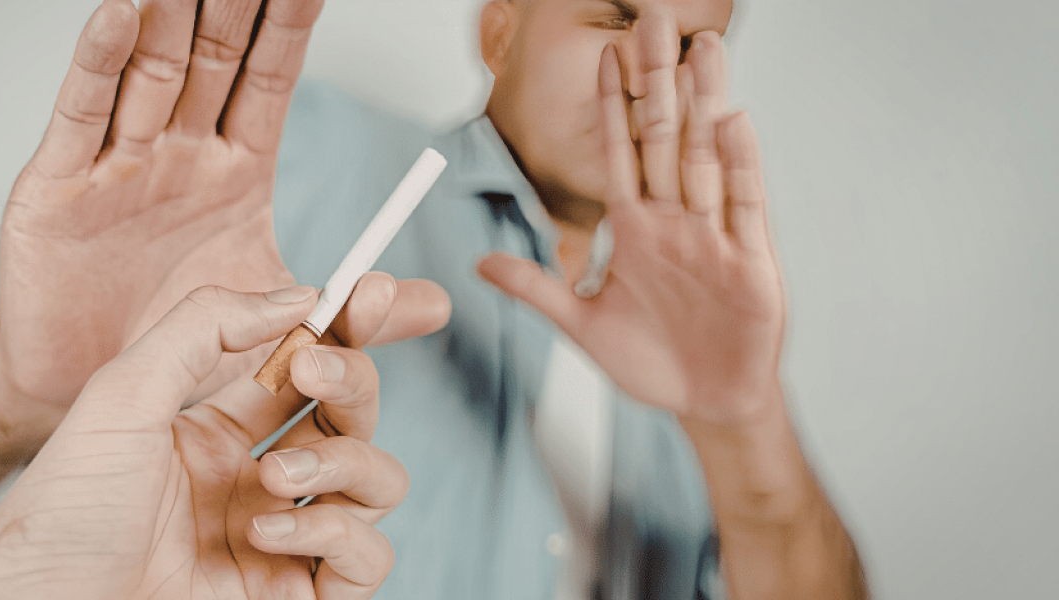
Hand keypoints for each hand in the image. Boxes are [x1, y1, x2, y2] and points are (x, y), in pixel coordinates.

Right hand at [0, 0, 323, 410]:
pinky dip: (99, 62)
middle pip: (212, 59)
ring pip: (149, 72)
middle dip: (236, 6)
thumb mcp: (281, 332)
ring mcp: (117, 164)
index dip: (290, 26)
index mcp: (234, 172)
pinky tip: (121, 13)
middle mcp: (178, 154)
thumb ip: (357, 316)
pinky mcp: (57, 188)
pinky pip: (82, 115)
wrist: (95, 395)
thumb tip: (437, 305)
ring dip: (171, 15)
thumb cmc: (180, 351)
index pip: (268, 80)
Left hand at [0, 278, 415, 599]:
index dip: (347, 328)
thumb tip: (294, 296)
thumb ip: (204, 328)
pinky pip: (370, 558)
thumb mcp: (123, 394)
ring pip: (377, 482)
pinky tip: (267, 536)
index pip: (306, 368)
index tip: (370, 293)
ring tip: (272, 478)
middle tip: (313, 371)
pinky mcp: (295, 596)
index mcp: (218, 432)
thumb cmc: (64, 515)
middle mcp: (257, 481)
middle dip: (352, 381)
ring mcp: (281, 540)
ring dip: (341, 463)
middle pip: (353, 415)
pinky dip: (336, 536)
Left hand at [479, 30, 784, 423]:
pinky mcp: (750, 262)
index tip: (605, 54)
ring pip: (706, 157)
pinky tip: (733, 120)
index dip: (612, 105)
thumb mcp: (581, 326)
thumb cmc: (651, 363)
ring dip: (703, 103)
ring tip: (700, 49)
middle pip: (664, 138)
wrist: (705, 403)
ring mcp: (713, 237)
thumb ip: (536, 289)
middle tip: (653, 21)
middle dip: (657, 81)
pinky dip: (739, 164)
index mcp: (633, 230)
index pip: (619, 153)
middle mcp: (673, 222)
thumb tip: (480, 263)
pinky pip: (743, 205)